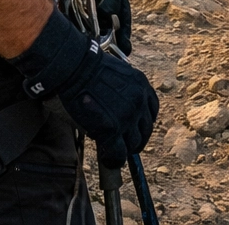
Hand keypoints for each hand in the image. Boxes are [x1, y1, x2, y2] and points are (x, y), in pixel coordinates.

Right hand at [59, 46, 159, 168]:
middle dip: (136, 139)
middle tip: (126, 144)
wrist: (76, 68)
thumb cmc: (89, 68)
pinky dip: (114, 160)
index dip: (143, 122)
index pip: (152, 110)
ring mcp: (128, 116)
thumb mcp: (117, 73)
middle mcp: (139, 102)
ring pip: (134, 143)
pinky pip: (119, 153)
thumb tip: (119, 109)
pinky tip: (109, 160)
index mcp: (142, 86)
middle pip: (146, 130)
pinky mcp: (112, 129)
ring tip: (114, 152)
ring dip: (125, 150)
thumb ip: (124, 91)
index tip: (135, 127)